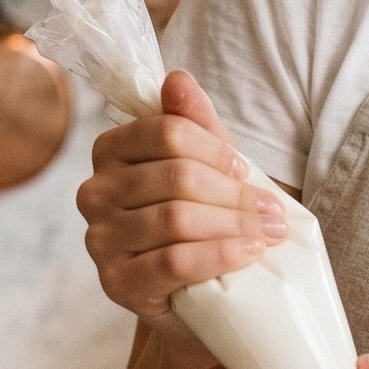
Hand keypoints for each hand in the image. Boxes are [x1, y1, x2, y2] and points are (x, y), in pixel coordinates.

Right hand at [77, 68, 286, 336]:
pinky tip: (250, 253)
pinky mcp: (116, 283)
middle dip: (235, 194)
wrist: (197, 290)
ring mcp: (100, 240)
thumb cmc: (202, 217)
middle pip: (176, 177)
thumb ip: (193, 121)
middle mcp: (94, 192)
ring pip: (176, 218)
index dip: (216, 150)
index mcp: (111, 151)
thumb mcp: (206, 164)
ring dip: (235, 224)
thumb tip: (178, 78)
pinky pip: (174, 261)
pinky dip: (220, 254)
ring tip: (270, 232)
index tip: (247, 170)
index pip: (166, 132)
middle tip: (274, 211)